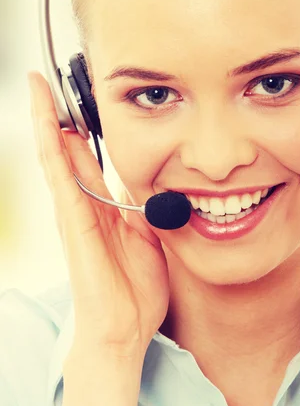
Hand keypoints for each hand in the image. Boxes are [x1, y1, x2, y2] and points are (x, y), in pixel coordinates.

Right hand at [28, 70, 169, 361]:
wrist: (124, 329)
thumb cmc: (135, 291)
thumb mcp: (149, 240)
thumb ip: (146, 212)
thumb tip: (153, 187)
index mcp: (103, 209)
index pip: (87, 160)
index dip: (83, 129)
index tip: (84, 97)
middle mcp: (83, 207)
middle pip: (65, 151)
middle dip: (58, 115)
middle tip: (50, 76)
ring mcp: (75, 215)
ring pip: (56, 158)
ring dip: (48, 121)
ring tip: (39, 86)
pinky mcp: (74, 224)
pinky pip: (61, 179)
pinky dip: (53, 149)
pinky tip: (49, 123)